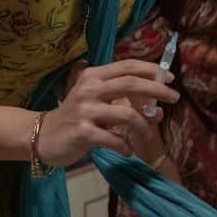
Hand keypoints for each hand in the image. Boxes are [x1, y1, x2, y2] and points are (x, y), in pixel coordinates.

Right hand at [35, 60, 178, 165]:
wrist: (42, 137)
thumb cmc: (76, 117)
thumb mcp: (98, 103)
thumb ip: (125, 102)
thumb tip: (159, 110)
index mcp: (94, 76)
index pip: (128, 66)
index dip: (152, 70)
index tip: (171, 78)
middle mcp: (89, 89)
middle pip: (131, 84)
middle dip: (157, 90)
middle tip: (175, 98)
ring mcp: (85, 110)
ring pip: (127, 114)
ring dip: (144, 125)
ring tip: (148, 135)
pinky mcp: (82, 132)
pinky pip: (114, 138)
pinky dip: (125, 145)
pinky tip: (127, 150)